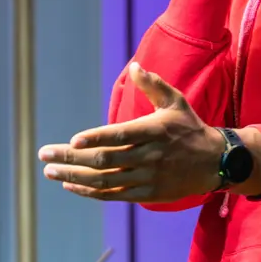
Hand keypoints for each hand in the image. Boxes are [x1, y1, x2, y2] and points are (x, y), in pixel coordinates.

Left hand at [38, 64, 229, 202]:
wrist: (216, 162)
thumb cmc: (190, 128)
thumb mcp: (176, 102)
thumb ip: (154, 85)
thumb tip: (136, 66)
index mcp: (153, 131)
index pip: (120, 136)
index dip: (96, 138)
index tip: (72, 139)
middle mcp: (149, 156)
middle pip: (104, 160)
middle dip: (71, 158)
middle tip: (44, 155)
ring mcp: (148, 177)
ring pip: (105, 180)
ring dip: (74, 177)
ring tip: (51, 171)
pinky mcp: (147, 193)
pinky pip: (114, 194)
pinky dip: (90, 192)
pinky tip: (71, 185)